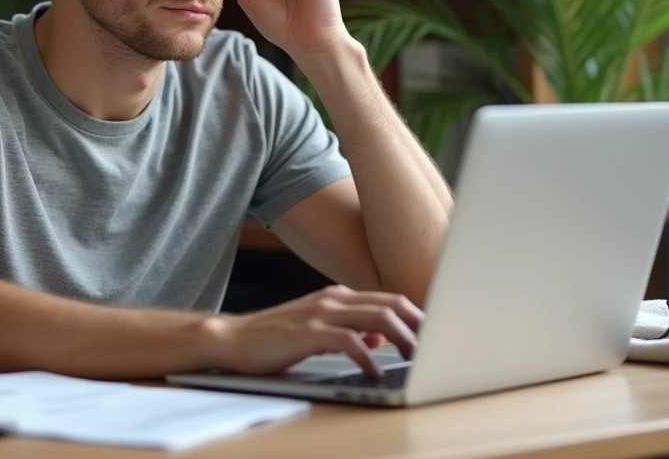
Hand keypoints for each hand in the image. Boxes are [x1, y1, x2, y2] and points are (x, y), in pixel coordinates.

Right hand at [204, 285, 422, 376]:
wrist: (231, 339)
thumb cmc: (274, 338)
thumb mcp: (317, 329)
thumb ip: (349, 329)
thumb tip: (380, 340)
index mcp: (337, 296)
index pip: (388, 299)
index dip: (416, 315)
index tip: (436, 334)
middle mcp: (332, 299)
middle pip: (390, 304)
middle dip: (418, 325)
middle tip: (437, 347)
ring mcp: (320, 313)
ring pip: (376, 318)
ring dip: (402, 339)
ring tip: (415, 359)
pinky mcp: (307, 332)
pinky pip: (349, 342)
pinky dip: (368, 357)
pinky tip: (375, 371)